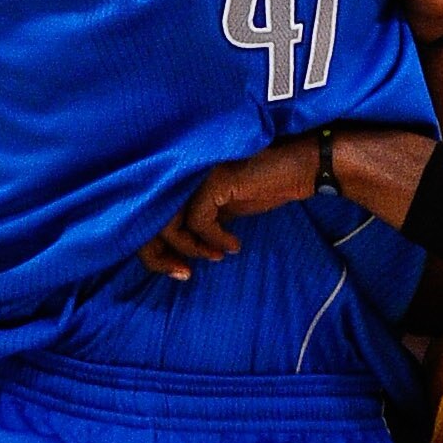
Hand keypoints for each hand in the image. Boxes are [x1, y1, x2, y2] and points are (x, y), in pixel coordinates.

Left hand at [139, 141, 317, 279]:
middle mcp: (179, 172)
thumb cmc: (261, 186)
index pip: (145, 215)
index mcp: (177, 178)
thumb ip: (195, 222)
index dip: (155, 248)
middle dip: (161, 256)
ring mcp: (194, 174)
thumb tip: (173, 252)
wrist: (297, 168)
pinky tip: (233, 244)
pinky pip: (199, 221)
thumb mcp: (220, 209)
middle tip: (184, 274)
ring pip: (169, 224)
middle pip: (147, 221)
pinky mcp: (212, 180)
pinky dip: (213, 239)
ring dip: (190, 248)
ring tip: (213, 257)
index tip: (178, 269)